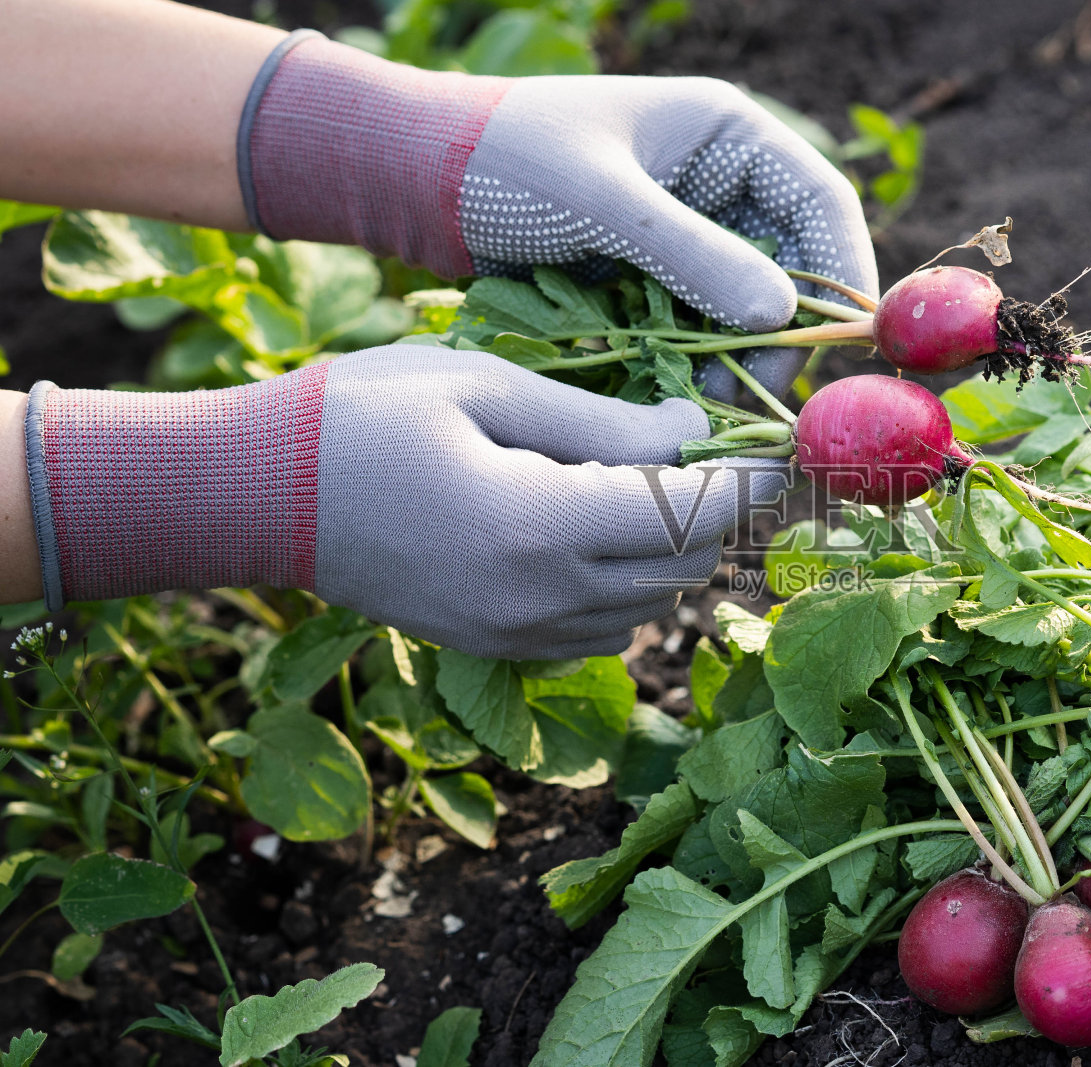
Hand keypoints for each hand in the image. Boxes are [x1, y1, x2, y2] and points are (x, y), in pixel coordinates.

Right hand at [24, 346, 790, 658]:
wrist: (259, 499)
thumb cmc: (362, 417)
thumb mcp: (485, 387)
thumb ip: (601, 421)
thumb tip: (693, 434)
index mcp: (539, 524)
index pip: (690, 517)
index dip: (752, 484)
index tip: (789, 450)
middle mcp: (539, 599)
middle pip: (683, 568)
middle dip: (721, 512)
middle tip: (729, 451)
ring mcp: (518, 635)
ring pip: (653, 606)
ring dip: (679, 549)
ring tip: (668, 481)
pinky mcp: (499, 647)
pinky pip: (606, 630)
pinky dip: (633, 585)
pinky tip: (608, 529)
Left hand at [241, 34, 877, 399]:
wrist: (417, 180)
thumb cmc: (505, 160)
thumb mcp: (602, 201)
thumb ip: (692, 255)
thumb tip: (783, 315)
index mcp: (723, 135)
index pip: (819, 202)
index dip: (843, 272)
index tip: (840, 342)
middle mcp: (717, 182)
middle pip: (789, 267)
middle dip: (780, 332)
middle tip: (762, 394)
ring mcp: (685, 233)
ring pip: (742, 308)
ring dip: (734, 356)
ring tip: (707, 402)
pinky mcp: (651, 277)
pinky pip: (695, 327)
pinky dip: (692, 361)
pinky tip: (674, 394)